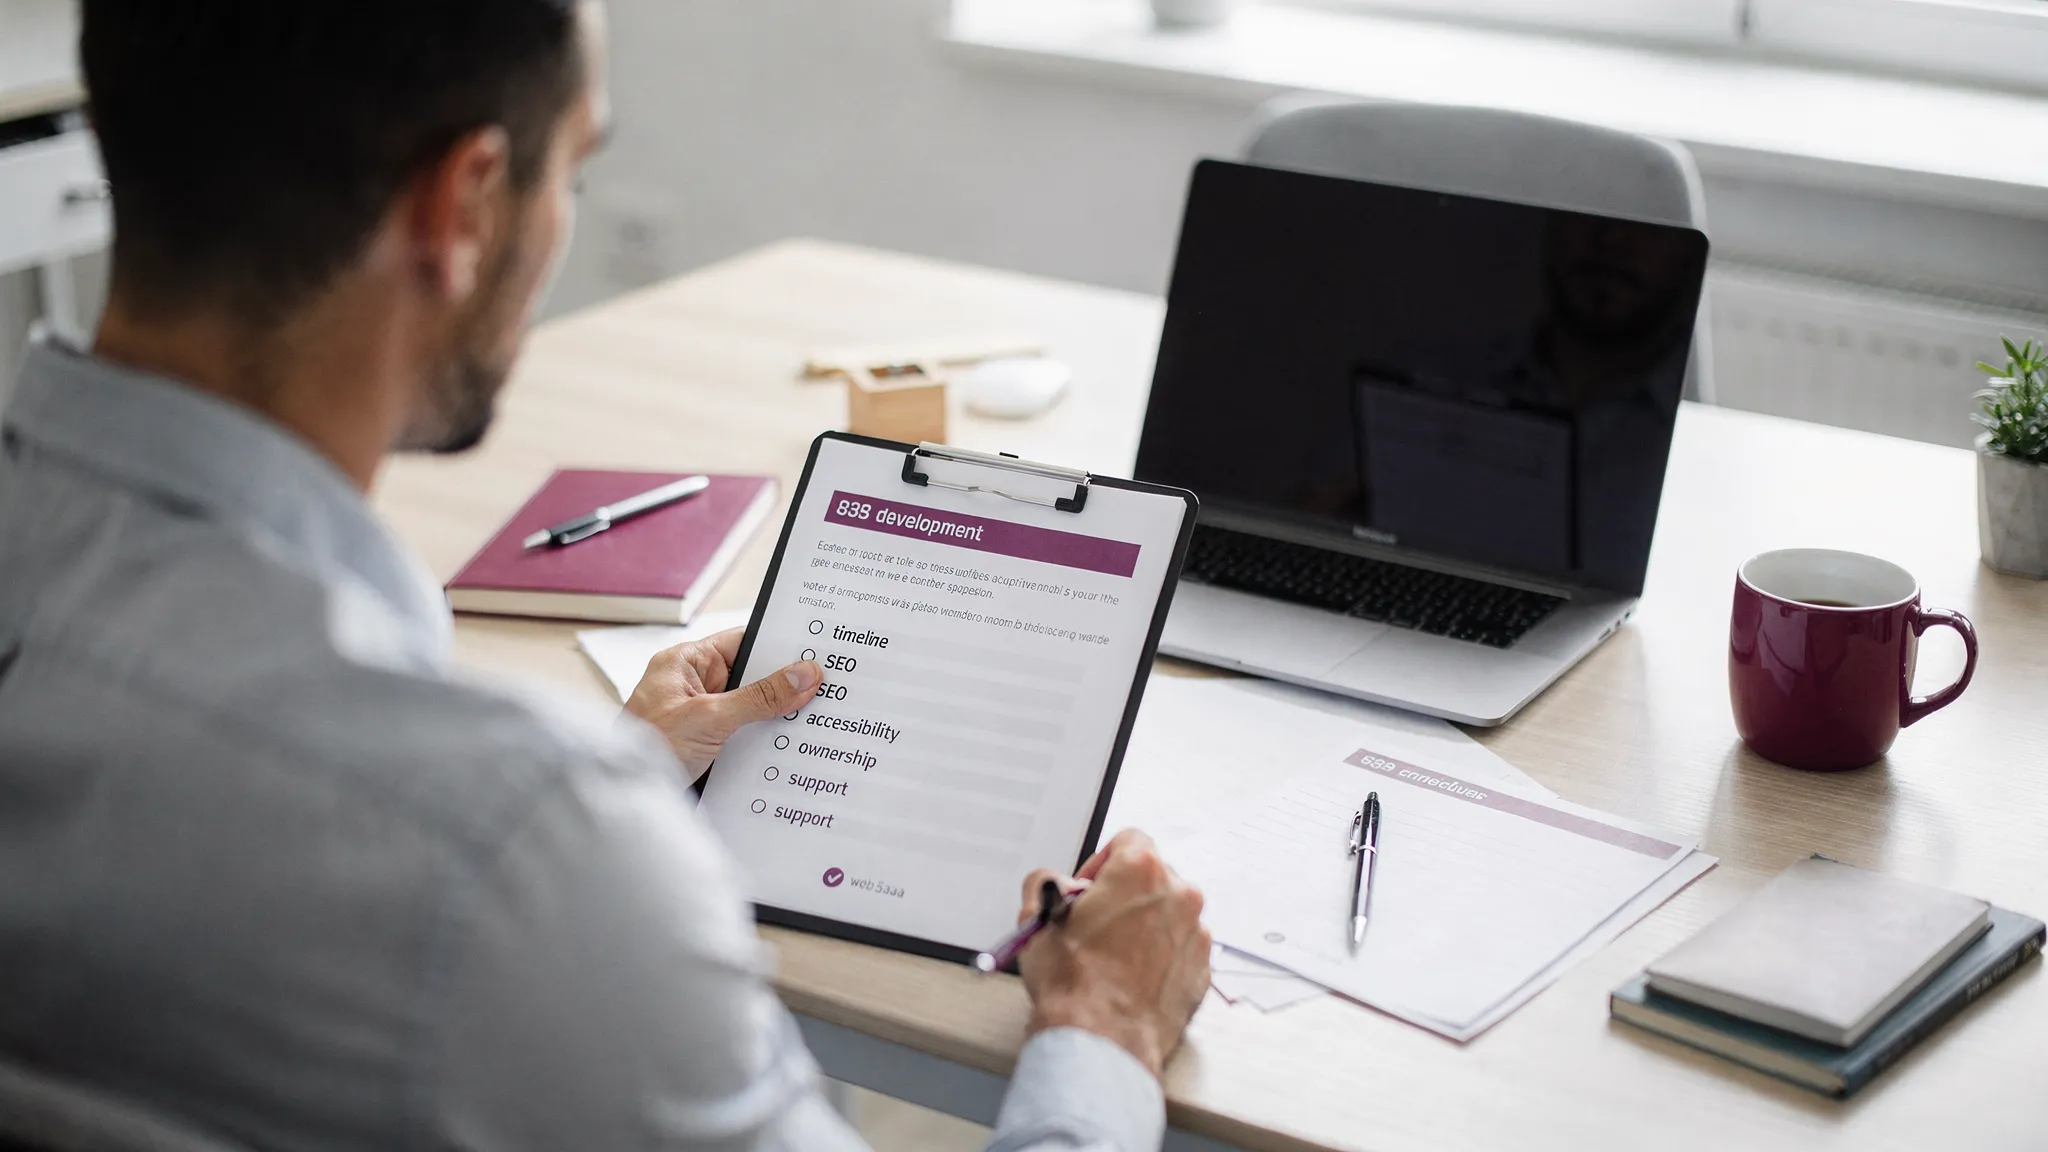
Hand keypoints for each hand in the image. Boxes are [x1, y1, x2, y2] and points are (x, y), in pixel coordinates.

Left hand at [623, 628, 820, 778]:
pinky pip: (746, 734)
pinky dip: (766, 740)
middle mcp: (694, 686)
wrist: (625, 802)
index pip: (741, 641)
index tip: (815, 651)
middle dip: (784, 685)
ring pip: (752, 708)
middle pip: (752, 676)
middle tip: (826, 687)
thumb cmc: (647, 749)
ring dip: (778, 716)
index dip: (778, 645)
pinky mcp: (708, 744)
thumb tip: (803, 674)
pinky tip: (792, 746)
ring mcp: (701, 716)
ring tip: (818, 717)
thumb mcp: (710, 717)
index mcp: (685, 663)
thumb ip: (759, 697)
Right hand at [1016, 829, 1210, 1080]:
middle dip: (1126, 895)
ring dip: (1145, 927)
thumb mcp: (1037, 920)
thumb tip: (1051, 884)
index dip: (1102, 863)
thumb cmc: (1074, 983)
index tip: (1089, 889)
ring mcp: (1196, 934)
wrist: (1102, 1041)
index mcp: (1142, 870)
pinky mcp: (1202, 970)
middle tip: (1096, 924)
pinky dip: (1160, 958)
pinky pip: (1180, 950)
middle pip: (1153, 878)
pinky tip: (1131, 979)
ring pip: (1168, 915)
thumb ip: (1045, 883)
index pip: (1129, 841)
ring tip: (1112, 957)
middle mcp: (1179, 895)